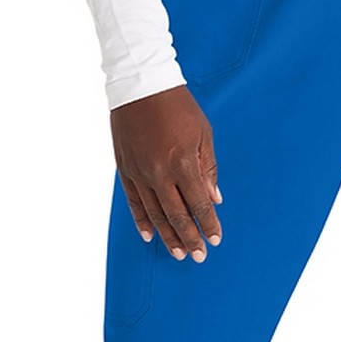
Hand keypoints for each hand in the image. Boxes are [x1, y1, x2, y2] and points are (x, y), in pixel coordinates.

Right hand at [110, 85, 222, 260]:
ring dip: (167, 236)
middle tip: (198, 256)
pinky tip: (149, 236)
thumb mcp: (203, 133)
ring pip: (154, 214)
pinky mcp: (125, 169)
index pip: (198, 204)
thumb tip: (214, 198)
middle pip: (177, 215)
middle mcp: (159, 173)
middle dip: (190, 238)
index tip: (215, 239)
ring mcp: (139, 173)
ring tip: (178, 253)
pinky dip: (141, 220)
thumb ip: (208, 168)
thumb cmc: (178, 106)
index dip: (208, 224)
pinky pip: (133, 202)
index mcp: (182, 163)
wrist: (140, 85)